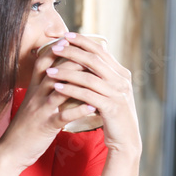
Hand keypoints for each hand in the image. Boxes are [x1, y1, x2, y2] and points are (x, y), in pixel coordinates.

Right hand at [0, 40, 88, 175]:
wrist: (11, 149)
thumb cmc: (28, 125)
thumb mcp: (35, 101)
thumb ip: (47, 87)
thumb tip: (65, 74)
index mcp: (34, 87)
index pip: (45, 60)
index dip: (59, 47)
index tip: (75, 38)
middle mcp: (36, 94)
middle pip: (54, 71)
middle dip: (73, 60)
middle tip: (93, 53)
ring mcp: (40, 109)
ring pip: (59, 90)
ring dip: (77, 82)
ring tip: (97, 75)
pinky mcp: (45, 126)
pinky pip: (61, 116)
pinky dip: (77, 111)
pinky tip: (92, 107)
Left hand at [43, 33, 141, 175]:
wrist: (126, 139)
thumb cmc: (113, 115)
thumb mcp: (110, 92)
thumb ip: (101, 76)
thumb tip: (85, 59)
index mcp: (122, 74)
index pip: (101, 50)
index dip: (83, 41)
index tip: (65, 35)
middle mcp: (122, 81)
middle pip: (95, 59)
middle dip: (73, 52)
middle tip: (55, 47)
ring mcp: (118, 94)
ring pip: (89, 77)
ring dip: (67, 72)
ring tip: (49, 70)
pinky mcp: (111, 107)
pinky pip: (87, 95)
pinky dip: (71, 90)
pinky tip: (57, 87)